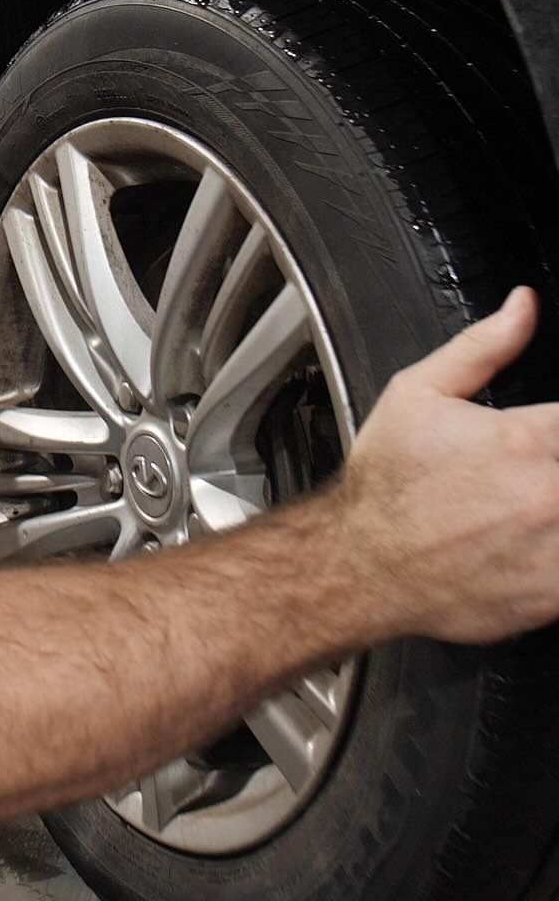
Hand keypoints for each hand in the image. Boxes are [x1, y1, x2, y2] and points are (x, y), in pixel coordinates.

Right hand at [337, 287, 558, 643]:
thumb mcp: (417, 394)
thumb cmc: (386, 484)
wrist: (361, 564)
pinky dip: (558, 546)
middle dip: (557, 462)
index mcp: (524, 439)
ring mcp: (557, 550)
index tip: (550, 436)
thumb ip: (483, 345)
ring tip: (536, 500)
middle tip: (537, 469)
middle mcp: (548, 494)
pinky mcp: (556, 596)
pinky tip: (534, 538)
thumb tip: (524, 305)